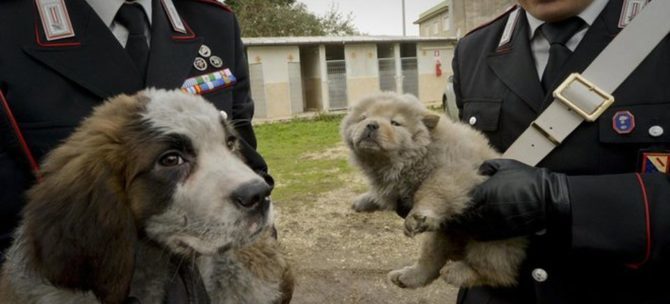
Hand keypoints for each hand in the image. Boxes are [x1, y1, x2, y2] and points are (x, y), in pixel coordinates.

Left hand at [451, 159, 570, 240]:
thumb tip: (476, 170)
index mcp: (483, 193)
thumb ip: (487, 166)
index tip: (451, 201)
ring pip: (470, 228)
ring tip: (462, 222)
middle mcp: (484, 211)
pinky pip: (482, 235)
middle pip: (463, 218)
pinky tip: (475, 228)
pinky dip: (476, 232)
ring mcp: (492, 224)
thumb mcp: (506, 165)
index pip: (461, 202)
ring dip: (465, 226)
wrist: (547, 200)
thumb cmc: (526, 180)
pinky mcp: (501, 233)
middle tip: (454, 213)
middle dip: (458, 216)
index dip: (455, 203)